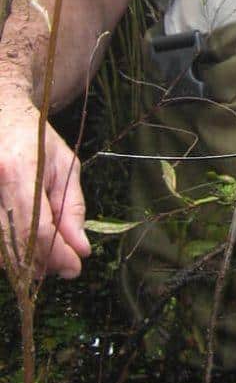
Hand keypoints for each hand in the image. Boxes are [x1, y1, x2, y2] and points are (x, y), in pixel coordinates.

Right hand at [0, 91, 89, 278]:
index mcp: (18, 170)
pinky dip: (7, 251)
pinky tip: (24, 246)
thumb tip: (80, 249)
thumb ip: (72, 209)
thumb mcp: (65, 166)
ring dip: (23, 261)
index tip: (75, 268)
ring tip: (46, 255)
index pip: (37, 228)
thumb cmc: (36, 138)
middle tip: (63, 266)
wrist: (2, 114)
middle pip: (14, 243)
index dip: (57, 254)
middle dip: (42, 262)